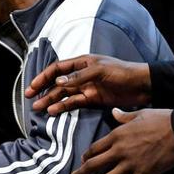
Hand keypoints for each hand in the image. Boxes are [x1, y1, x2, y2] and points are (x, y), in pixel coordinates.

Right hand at [25, 55, 150, 115]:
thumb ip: (79, 77)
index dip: (43, 77)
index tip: (32, 86)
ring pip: (63, 94)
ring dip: (51, 100)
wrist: (143, 86)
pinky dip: (64, 107)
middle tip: (30, 98)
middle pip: (57, 82)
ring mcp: (86, 88)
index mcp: (82, 62)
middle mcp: (81, 75)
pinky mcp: (93, 99)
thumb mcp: (100, 70)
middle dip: (43, 90)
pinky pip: (75, 103)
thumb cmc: (123, 72)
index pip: (57, 69)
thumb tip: (58, 83)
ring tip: (38, 108)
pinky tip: (54, 111)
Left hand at [72, 108, 173, 173]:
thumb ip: (123, 117)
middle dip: (82, 173)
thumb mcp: (139, 114)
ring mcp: (130, 164)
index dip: (87, 155)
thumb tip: (113, 112)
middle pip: (95, 164)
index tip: (83, 160)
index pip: (95, 148)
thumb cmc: (160, 120)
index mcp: (117, 135)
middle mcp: (119, 150)